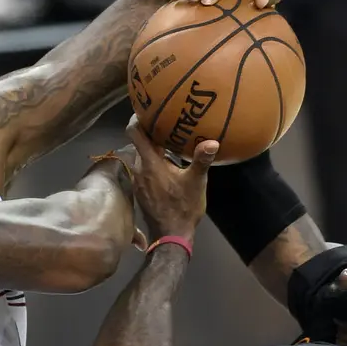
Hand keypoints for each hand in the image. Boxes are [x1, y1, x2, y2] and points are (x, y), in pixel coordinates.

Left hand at [125, 116, 217, 237]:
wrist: (171, 236)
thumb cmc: (183, 207)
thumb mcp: (196, 182)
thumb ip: (201, 160)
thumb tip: (212, 142)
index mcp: (149, 163)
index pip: (134, 133)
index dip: (137, 118)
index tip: (146, 109)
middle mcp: (139, 169)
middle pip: (139, 143)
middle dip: (150, 133)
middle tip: (166, 123)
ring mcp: (138, 181)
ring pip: (142, 157)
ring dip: (152, 149)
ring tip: (169, 142)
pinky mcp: (141, 190)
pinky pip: (144, 170)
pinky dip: (152, 163)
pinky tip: (168, 165)